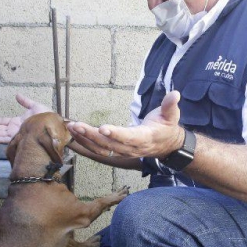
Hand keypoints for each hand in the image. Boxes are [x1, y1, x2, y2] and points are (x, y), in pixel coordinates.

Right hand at [0, 93, 51, 143]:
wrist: (54, 126)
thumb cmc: (48, 118)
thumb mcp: (35, 106)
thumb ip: (25, 102)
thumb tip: (17, 95)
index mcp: (18, 122)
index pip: (2, 122)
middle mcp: (15, 130)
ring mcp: (16, 135)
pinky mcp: (19, 139)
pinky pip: (5, 139)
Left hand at [67, 91, 184, 158]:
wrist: (166, 145)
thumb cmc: (166, 127)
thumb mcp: (171, 115)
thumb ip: (171, 105)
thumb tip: (175, 94)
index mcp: (144, 138)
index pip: (129, 137)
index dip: (116, 134)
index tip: (103, 128)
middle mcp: (131, 147)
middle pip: (109, 144)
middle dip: (91, 135)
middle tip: (76, 125)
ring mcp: (122, 151)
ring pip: (100, 148)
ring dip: (84, 139)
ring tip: (71, 127)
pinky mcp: (115, 151)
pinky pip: (98, 150)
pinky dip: (85, 143)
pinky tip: (74, 134)